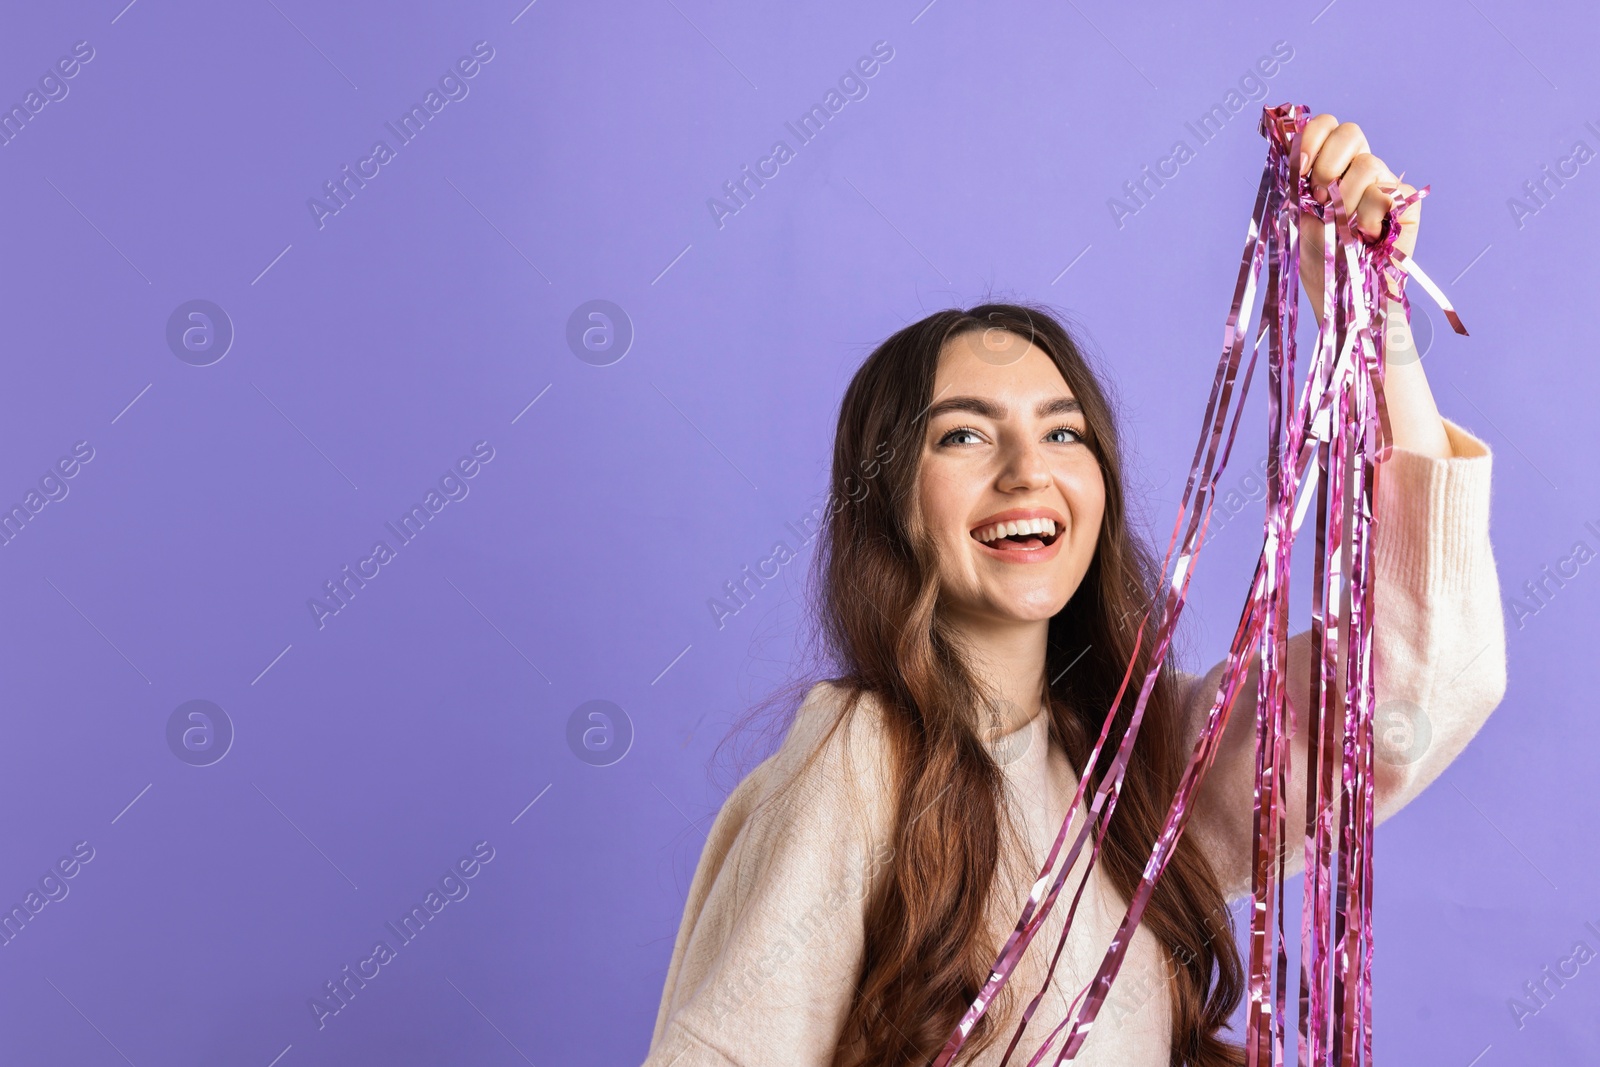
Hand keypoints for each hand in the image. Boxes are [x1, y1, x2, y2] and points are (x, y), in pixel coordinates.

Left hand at [1295, 114, 1419, 320]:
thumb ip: (1292, 176)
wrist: (1339, 293)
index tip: (1297, 171)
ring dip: (1345, 200)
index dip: (1311, 139)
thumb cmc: (1316, 256)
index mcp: (1330, 165)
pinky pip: (1387, 193)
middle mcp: (1358, 168)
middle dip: (1327, 163)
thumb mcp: (1293, 213)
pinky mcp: (1406, 202)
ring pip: (1367, 164)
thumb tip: (1282, 137)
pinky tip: (1364, 237)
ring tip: (1341, 226)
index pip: (1326, 125)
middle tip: (1318, 197)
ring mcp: (1384, 182)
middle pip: (1350, 132)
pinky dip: (1367, 219)